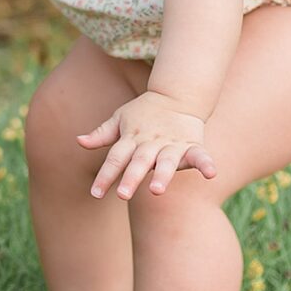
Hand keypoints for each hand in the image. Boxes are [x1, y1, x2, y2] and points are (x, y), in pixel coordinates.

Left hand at [78, 91, 217, 201]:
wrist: (177, 95)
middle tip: (122, 195)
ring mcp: (172, 144)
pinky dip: (206, 164)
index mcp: (132, 138)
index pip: (115, 158)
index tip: (95, 194)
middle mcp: (151, 143)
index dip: (105, 176)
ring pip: (167, 161)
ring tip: (156, 190)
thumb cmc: (144, 113)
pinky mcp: (192, 145)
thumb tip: (79, 141)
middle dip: (131, 178)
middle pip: (139, 161)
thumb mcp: (120, 119)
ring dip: (162, 175)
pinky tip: (212, 174)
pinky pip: (201, 156)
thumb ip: (102, 134)